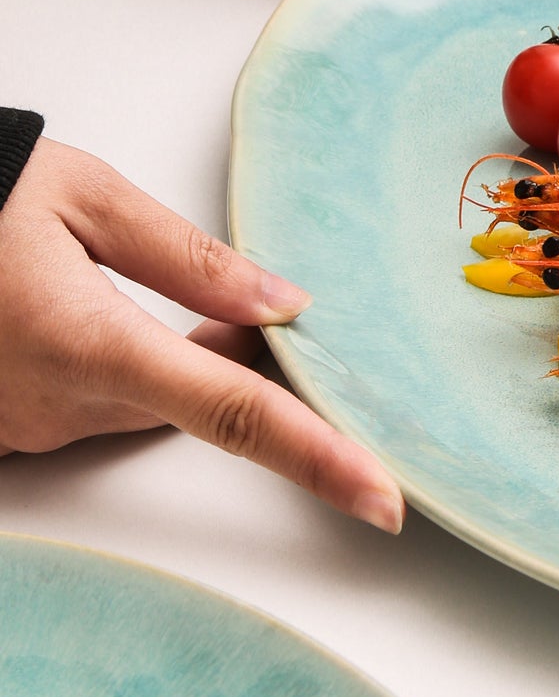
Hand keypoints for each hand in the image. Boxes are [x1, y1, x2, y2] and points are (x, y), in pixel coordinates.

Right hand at [0, 138, 403, 533]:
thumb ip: (190, 257)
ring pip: (152, 402)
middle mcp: (58, 404)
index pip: (233, 413)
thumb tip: (285, 303)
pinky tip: (115, 307)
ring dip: (190, 358)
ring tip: (195, 290)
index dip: (317, 458)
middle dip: (249, 361)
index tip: (382, 498)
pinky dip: (136, 365)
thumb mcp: (85, 198)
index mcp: (89, 345)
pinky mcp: (8, 423)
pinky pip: (102, 402)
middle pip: (201, 402)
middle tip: (272, 300)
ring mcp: (27, 423)